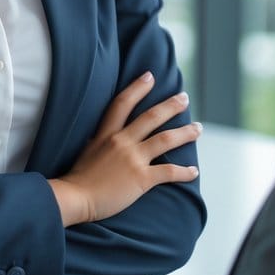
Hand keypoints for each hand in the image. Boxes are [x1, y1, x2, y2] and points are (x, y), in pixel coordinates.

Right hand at [48, 72, 199, 226]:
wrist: (76, 198)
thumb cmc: (79, 178)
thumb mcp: (87, 150)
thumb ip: (99, 141)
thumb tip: (104, 136)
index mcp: (106, 133)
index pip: (123, 103)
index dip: (137, 87)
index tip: (150, 76)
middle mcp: (121, 141)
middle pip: (151, 117)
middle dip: (171, 105)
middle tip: (184, 98)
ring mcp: (132, 159)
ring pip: (165, 139)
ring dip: (185, 133)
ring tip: (198, 128)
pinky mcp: (141, 178)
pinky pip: (169, 171)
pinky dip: (184, 171)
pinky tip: (194, 171)